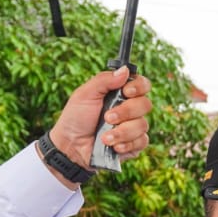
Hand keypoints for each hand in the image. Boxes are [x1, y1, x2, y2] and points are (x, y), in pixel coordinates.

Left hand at [46, 67, 153, 181]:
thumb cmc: (76, 118)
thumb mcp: (84, 94)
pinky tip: (113, 146)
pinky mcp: (135, 144)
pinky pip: (141, 141)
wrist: (71, 146)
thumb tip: (125, 70)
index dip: (139, 87)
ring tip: (104, 137)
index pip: (142, 84)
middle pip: (146, 104)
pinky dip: (126, 144)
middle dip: (126, 112)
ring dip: (122, 132)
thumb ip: (104, 80)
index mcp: (120, 93)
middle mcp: (130, 109)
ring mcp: (134, 127)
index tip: (126, 92)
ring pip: (143, 125)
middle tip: (107, 118)